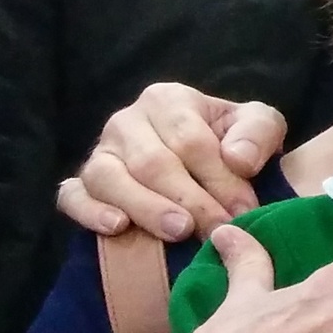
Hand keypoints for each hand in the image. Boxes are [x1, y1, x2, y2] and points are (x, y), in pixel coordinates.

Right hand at [56, 83, 289, 240]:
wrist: (203, 166)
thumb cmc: (231, 143)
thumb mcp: (259, 126)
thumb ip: (257, 133)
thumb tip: (238, 160)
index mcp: (167, 100)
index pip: (190, 140)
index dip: (220, 178)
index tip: (244, 211)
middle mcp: (126, 121)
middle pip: (153, 163)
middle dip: (190, 200)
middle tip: (216, 231)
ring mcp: (99, 153)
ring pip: (110, 179)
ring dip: (146, 208)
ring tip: (179, 232)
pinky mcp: (80, 183)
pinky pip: (73, 196)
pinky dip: (90, 213)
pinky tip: (118, 228)